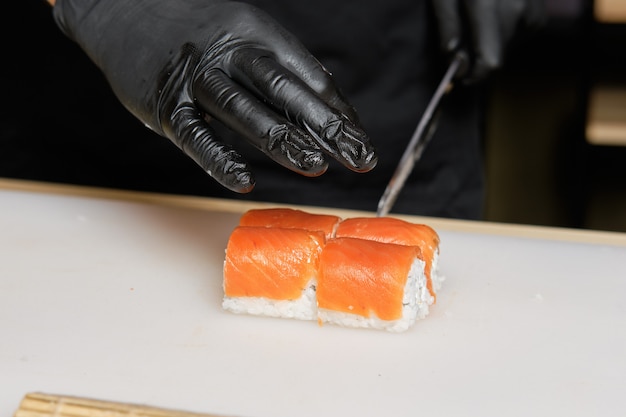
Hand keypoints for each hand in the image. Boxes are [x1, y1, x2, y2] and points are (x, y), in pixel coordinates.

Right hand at [53, 0, 376, 191]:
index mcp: (255, 33)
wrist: (123, 7)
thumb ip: (282, 67)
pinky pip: (196, 136)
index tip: (360, 142)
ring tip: (315, 167)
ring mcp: (195, 78)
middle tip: (357, 158)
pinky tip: (245, 181)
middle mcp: (227, 52)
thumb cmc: (197, 29)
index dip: (337, 112)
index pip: (306, 76)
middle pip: (282, 91)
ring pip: (243, 112)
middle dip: (324, 127)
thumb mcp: (244, 32)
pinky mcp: (165, 105)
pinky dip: (220, 160)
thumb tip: (330, 106)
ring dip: (281, 141)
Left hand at [430, 0, 545, 82]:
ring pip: (507, 46)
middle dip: (477, 57)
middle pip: (498, 56)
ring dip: (490, 43)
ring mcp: (532, 10)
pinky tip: (494, 13)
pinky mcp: (539, 13)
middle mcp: (516, 10)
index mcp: (487, 5)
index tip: (460, 76)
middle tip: (460, 44)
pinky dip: (503, 31)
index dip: (475, 74)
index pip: (490, 60)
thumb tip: (453, 58)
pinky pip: (518, 35)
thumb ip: (448, 25)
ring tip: (477, 18)